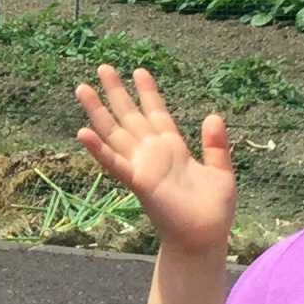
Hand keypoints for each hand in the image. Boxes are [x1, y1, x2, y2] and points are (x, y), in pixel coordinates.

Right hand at [74, 66, 236, 258]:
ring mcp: (142, 166)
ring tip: (82, 88)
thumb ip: (216, 144)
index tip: (139, 70)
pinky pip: (114, 163)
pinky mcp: (138, 182)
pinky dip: (98, 149)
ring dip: (97, 112)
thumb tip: (213, 115)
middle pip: (129, 116)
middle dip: (116, 92)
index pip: (156, 112)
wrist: (205, 237)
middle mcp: (153, 153)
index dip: (148, 92)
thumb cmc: (213, 210)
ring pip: (114, 133)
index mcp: (173, 148)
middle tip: (103, 66)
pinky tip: (82, 133)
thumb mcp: (221, 171)